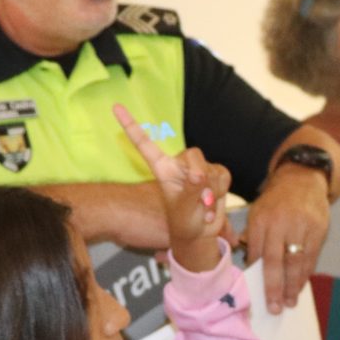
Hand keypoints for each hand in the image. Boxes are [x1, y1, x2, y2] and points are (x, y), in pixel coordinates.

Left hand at [114, 105, 230, 271]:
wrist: (202, 233)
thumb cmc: (185, 222)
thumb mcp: (183, 211)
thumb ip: (190, 192)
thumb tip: (199, 175)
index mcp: (162, 169)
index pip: (144, 143)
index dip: (131, 126)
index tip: (115, 107)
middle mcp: (180, 165)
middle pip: (193, 155)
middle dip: (201, 177)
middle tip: (201, 201)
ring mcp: (199, 169)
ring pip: (212, 170)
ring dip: (212, 192)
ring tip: (203, 208)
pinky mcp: (215, 174)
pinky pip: (223, 176)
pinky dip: (221, 192)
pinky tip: (213, 204)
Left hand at [242, 165, 329, 313]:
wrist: (302, 178)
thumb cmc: (275, 201)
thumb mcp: (257, 211)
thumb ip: (252, 237)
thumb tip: (250, 267)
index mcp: (261, 219)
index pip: (257, 252)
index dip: (256, 274)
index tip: (255, 294)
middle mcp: (281, 222)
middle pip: (277, 260)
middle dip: (275, 287)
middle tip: (274, 308)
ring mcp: (302, 225)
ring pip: (297, 262)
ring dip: (293, 285)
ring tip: (289, 302)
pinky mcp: (319, 228)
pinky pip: (311, 256)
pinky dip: (306, 274)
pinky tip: (300, 286)